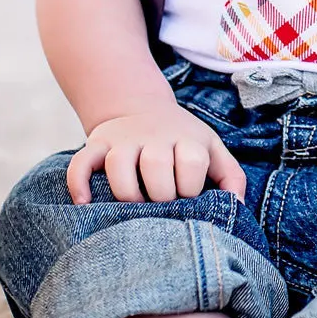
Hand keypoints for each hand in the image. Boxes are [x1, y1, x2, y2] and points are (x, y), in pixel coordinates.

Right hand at [66, 102, 246, 205]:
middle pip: (156, 166)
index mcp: (186, 139)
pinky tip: (84, 203)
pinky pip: (81, 162)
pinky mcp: (97, 144)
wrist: (142, 109)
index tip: (188, 198)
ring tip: (133, 208)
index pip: (192, 162)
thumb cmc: (183, 142)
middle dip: (160, 196)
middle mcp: (154, 136)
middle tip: (161, 206)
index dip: (191, 188)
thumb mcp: (212, 150)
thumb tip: (237, 209)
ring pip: (118, 166)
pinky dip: (78, 183)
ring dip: (125, 194)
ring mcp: (123, 140)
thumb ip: (231, 177)